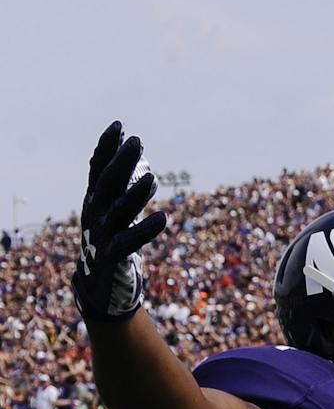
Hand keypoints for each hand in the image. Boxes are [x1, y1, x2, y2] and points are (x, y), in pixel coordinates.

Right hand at [75, 121, 166, 322]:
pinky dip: (145, 230)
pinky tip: (164, 218)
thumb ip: (120, 183)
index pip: (97, 169)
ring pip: (119, 212)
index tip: (119, 125)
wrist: (99, 283)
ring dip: (135, 194)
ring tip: (153, 178)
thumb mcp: (110, 209)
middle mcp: (95, 213)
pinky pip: (130, 242)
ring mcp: (102, 235)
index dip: (106, 147)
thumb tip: (135, 153)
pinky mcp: (113, 257)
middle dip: (120, 163)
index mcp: (94, 200)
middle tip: (137, 141)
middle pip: (107, 185)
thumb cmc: (110, 239)